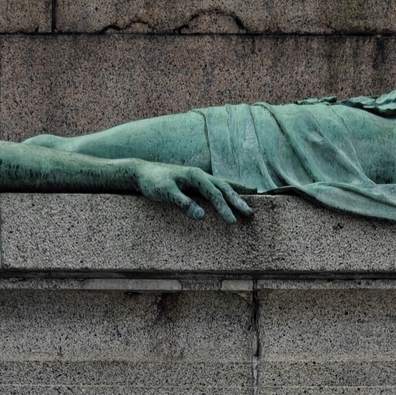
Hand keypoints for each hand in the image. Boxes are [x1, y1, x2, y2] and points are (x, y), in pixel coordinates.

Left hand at [130, 161, 249, 222]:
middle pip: (224, 188)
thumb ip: (182, 203)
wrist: (142, 172)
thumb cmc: (152, 182)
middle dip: (238, 201)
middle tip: (251, 214)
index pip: (214, 193)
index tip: (232, 221)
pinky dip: (229, 188)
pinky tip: (236, 190)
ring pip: (224, 185)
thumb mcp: (165, 192)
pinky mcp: (196, 182)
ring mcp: (199, 177)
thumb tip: (201, 215)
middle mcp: (200, 175)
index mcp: (195, 176)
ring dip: (237, 193)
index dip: (224, 208)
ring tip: (253, 198)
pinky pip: (217, 185)